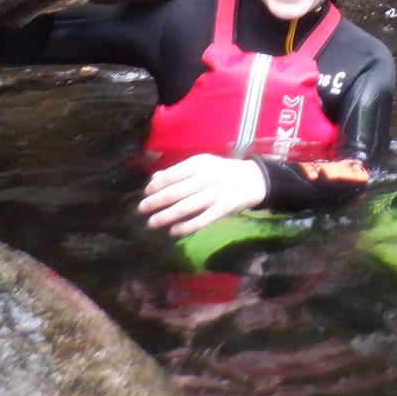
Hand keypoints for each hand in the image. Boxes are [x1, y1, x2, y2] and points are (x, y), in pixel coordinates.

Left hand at [139, 154, 266, 236]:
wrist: (254, 179)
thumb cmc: (222, 172)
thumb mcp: (202, 165)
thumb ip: (179, 171)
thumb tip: (154, 179)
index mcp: (200, 164)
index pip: (171, 175)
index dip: (155, 186)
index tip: (146, 193)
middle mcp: (207, 177)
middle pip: (174, 192)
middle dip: (155, 202)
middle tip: (141, 210)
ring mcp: (216, 194)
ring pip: (185, 208)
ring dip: (165, 216)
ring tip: (152, 223)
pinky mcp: (224, 209)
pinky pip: (201, 220)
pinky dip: (185, 227)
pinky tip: (173, 232)